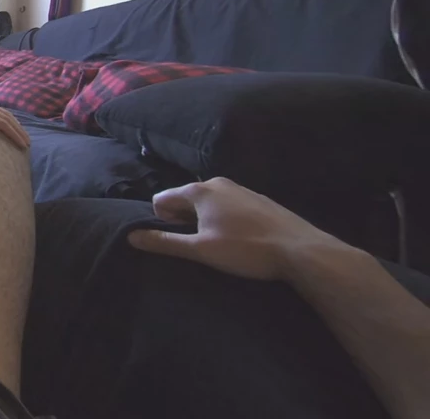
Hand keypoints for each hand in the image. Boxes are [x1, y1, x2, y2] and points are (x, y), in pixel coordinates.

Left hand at [0, 101, 29, 149]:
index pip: (2, 123)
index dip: (14, 133)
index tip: (22, 144)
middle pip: (7, 118)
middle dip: (19, 130)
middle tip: (27, 143)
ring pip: (6, 114)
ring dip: (17, 125)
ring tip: (24, 136)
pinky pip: (2, 112)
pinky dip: (11, 120)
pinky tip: (15, 126)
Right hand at [128, 177, 341, 281]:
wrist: (301, 250)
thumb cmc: (246, 249)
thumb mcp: (200, 250)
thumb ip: (164, 242)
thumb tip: (131, 236)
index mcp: (200, 191)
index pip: (162, 197)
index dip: (160, 219)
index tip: (175, 239)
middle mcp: (219, 183)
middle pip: (185, 198)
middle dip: (182, 219)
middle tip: (195, 245)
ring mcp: (242, 189)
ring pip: (209, 202)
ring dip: (204, 220)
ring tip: (217, 244)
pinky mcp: (260, 200)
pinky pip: (229, 206)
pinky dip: (225, 219)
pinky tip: (239, 240)